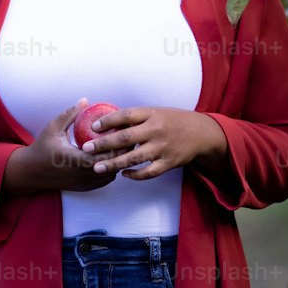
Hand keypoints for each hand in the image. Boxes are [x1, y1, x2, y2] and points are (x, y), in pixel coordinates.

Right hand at [2, 98, 118, 195]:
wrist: (31, 172)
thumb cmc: (42, 147)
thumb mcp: (53, 128)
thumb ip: (70, 114)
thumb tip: (85, 100)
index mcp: (73, 160)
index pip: (102, 156)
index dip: (116, 146)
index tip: (124, 133)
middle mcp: (80, 175)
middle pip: (110, 166)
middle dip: (121, 153)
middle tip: (130, 139)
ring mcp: (83, 183)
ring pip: (110, 175)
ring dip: (117, 161)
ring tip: (125, 147)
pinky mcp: (85, 187)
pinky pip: (104, 180)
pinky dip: (111, 169)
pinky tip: (114, 157)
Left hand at [77, 105, 229, 180]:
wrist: (201, 133)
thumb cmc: (172, 121)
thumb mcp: (156, 112)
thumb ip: (135, 118)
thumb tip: (106, 121)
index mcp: (152, 114)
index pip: (126, 116)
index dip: (108, 121)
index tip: (92, 127)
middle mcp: (156, 130)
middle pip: (126, 138)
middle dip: (104, 144)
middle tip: (86, 149)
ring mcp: (162, 147)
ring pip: (134, 158)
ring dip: (113, 164)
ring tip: (97, 167)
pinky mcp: (169, 163)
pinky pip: (148, 172)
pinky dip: (134, 175)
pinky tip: (122, 174)